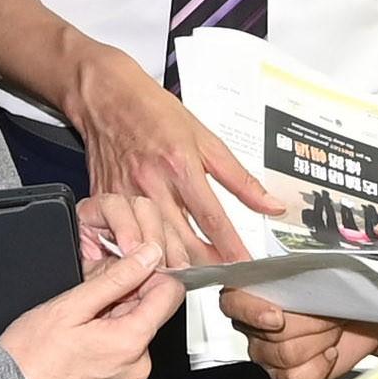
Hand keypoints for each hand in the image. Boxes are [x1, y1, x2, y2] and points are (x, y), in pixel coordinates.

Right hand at [0, 239, 180, 378]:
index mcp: (131, 342)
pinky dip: (106, 354)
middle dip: (122, 304)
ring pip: (133, 342)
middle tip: (85, 306)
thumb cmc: (29, 357)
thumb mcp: (70, 306)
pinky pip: (121, 366)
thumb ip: (117, 278)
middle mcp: (138, 369)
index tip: (125, 274)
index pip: (169, 294)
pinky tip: (78, 354)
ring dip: (113, 329)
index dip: (149, 276)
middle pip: (148, 318)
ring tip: (76, 333)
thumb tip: (148, 256)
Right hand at [67, 47, 277, 262]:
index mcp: (181, 166)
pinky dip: (144, 252)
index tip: (245, 266)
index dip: (230, 247)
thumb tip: (271, 205)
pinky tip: (159, 262)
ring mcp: (126, 195)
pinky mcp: (107, 202)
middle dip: (204, 266)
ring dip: (177, 265)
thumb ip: (240, 178)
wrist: (106, 98)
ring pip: (154, 245)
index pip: (212, 218)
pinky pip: (127, 236)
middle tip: (224, 280)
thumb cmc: (155, 113)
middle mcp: (152, 184)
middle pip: (182, 241)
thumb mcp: (206, 139)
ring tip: (198, 277)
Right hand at [221, 289, 377, 378]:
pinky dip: (320, 366)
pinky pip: (295, 378)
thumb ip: (297, 274)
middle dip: (310, 321)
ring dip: (320, 340)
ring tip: (332, 329)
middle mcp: (252, 325)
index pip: (233, 302)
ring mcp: (265, 353)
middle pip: (269, 332)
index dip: (251, 310)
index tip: (277, 316)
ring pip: (286, 355)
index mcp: (251, 293)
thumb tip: (296, 277)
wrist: (361, 319)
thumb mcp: (319, 275)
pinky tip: (329, 353)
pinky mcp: (283, 375)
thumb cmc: (336, 293)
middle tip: (328, 312)